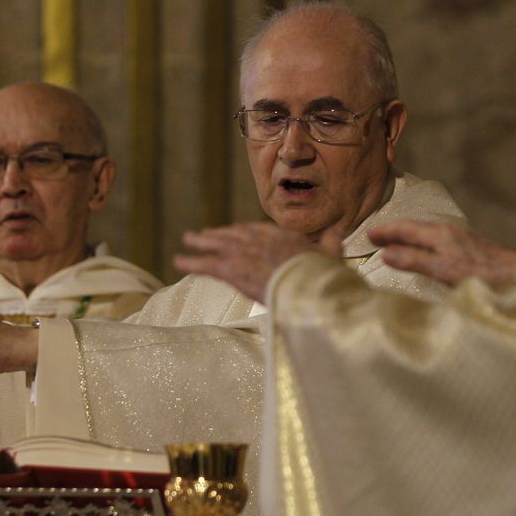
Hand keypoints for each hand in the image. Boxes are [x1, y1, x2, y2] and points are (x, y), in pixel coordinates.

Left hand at [174, 223, 340, 302]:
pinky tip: (178, 261)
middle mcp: (260, 240)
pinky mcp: (232, 269)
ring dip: (202, 242)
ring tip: (189, 240)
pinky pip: (207, 265)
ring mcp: (244, 253)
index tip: (238, 232)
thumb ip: (331, 243)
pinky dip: (192, 262)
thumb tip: (337, 233)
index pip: (259, 230)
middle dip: (220, 233)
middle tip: (207, 233)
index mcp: (283, 236)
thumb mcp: (331, 257)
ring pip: (218, 245)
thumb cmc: (322, 274)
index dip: (246, 231)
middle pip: (235, 234)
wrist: (307, 285)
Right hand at [369, 220, 515, 286]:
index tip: (368, 235)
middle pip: (415, 227)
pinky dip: (422, 243)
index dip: (386, 231)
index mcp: (439, 234)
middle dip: (394, 231)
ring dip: (408, 237)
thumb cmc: (481, 274)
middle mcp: (448, 231)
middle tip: (376, 237)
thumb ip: (415, 261)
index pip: (406, 228)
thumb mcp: (443, 270)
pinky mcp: (468, 247)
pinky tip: (426, 252)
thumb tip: (386, 253)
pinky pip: (436, 240)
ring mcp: (460, 238)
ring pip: (426, 233)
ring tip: (395, 244)